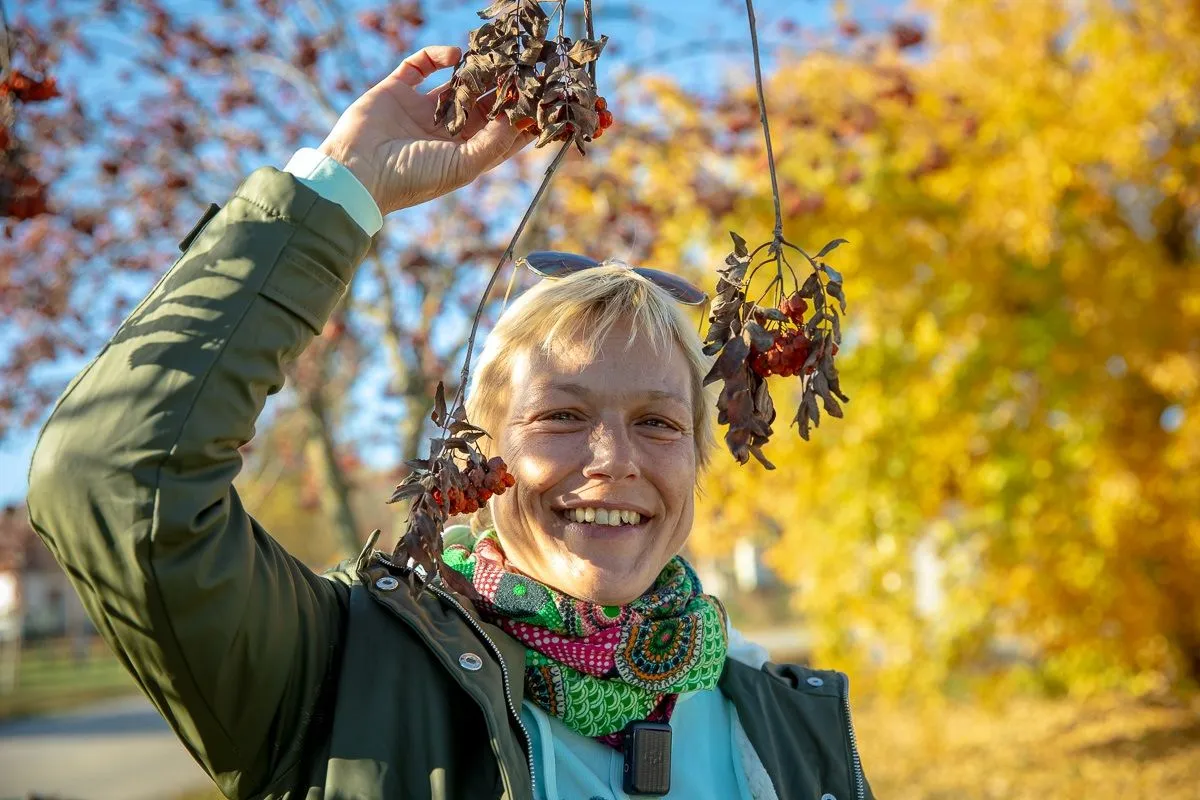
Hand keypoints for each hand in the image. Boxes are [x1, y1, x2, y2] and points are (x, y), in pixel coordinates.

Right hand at [317, 45, 533, 215]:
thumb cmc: (411, 179)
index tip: (545, 101)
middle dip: (504, 87)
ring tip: (496, 55)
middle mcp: (445, 131)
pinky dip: (437, 56)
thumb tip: (518, 119)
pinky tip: (455, 56)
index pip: (501, 133)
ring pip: (456, 82)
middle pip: (484, 103)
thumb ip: (492, 142)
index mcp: (464, 153)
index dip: (523, 118)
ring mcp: (421, 109)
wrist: (357, 172)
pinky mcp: (398, 90)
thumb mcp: (462, 166)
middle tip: (526, 66)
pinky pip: (420, 65)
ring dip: (476, 69)